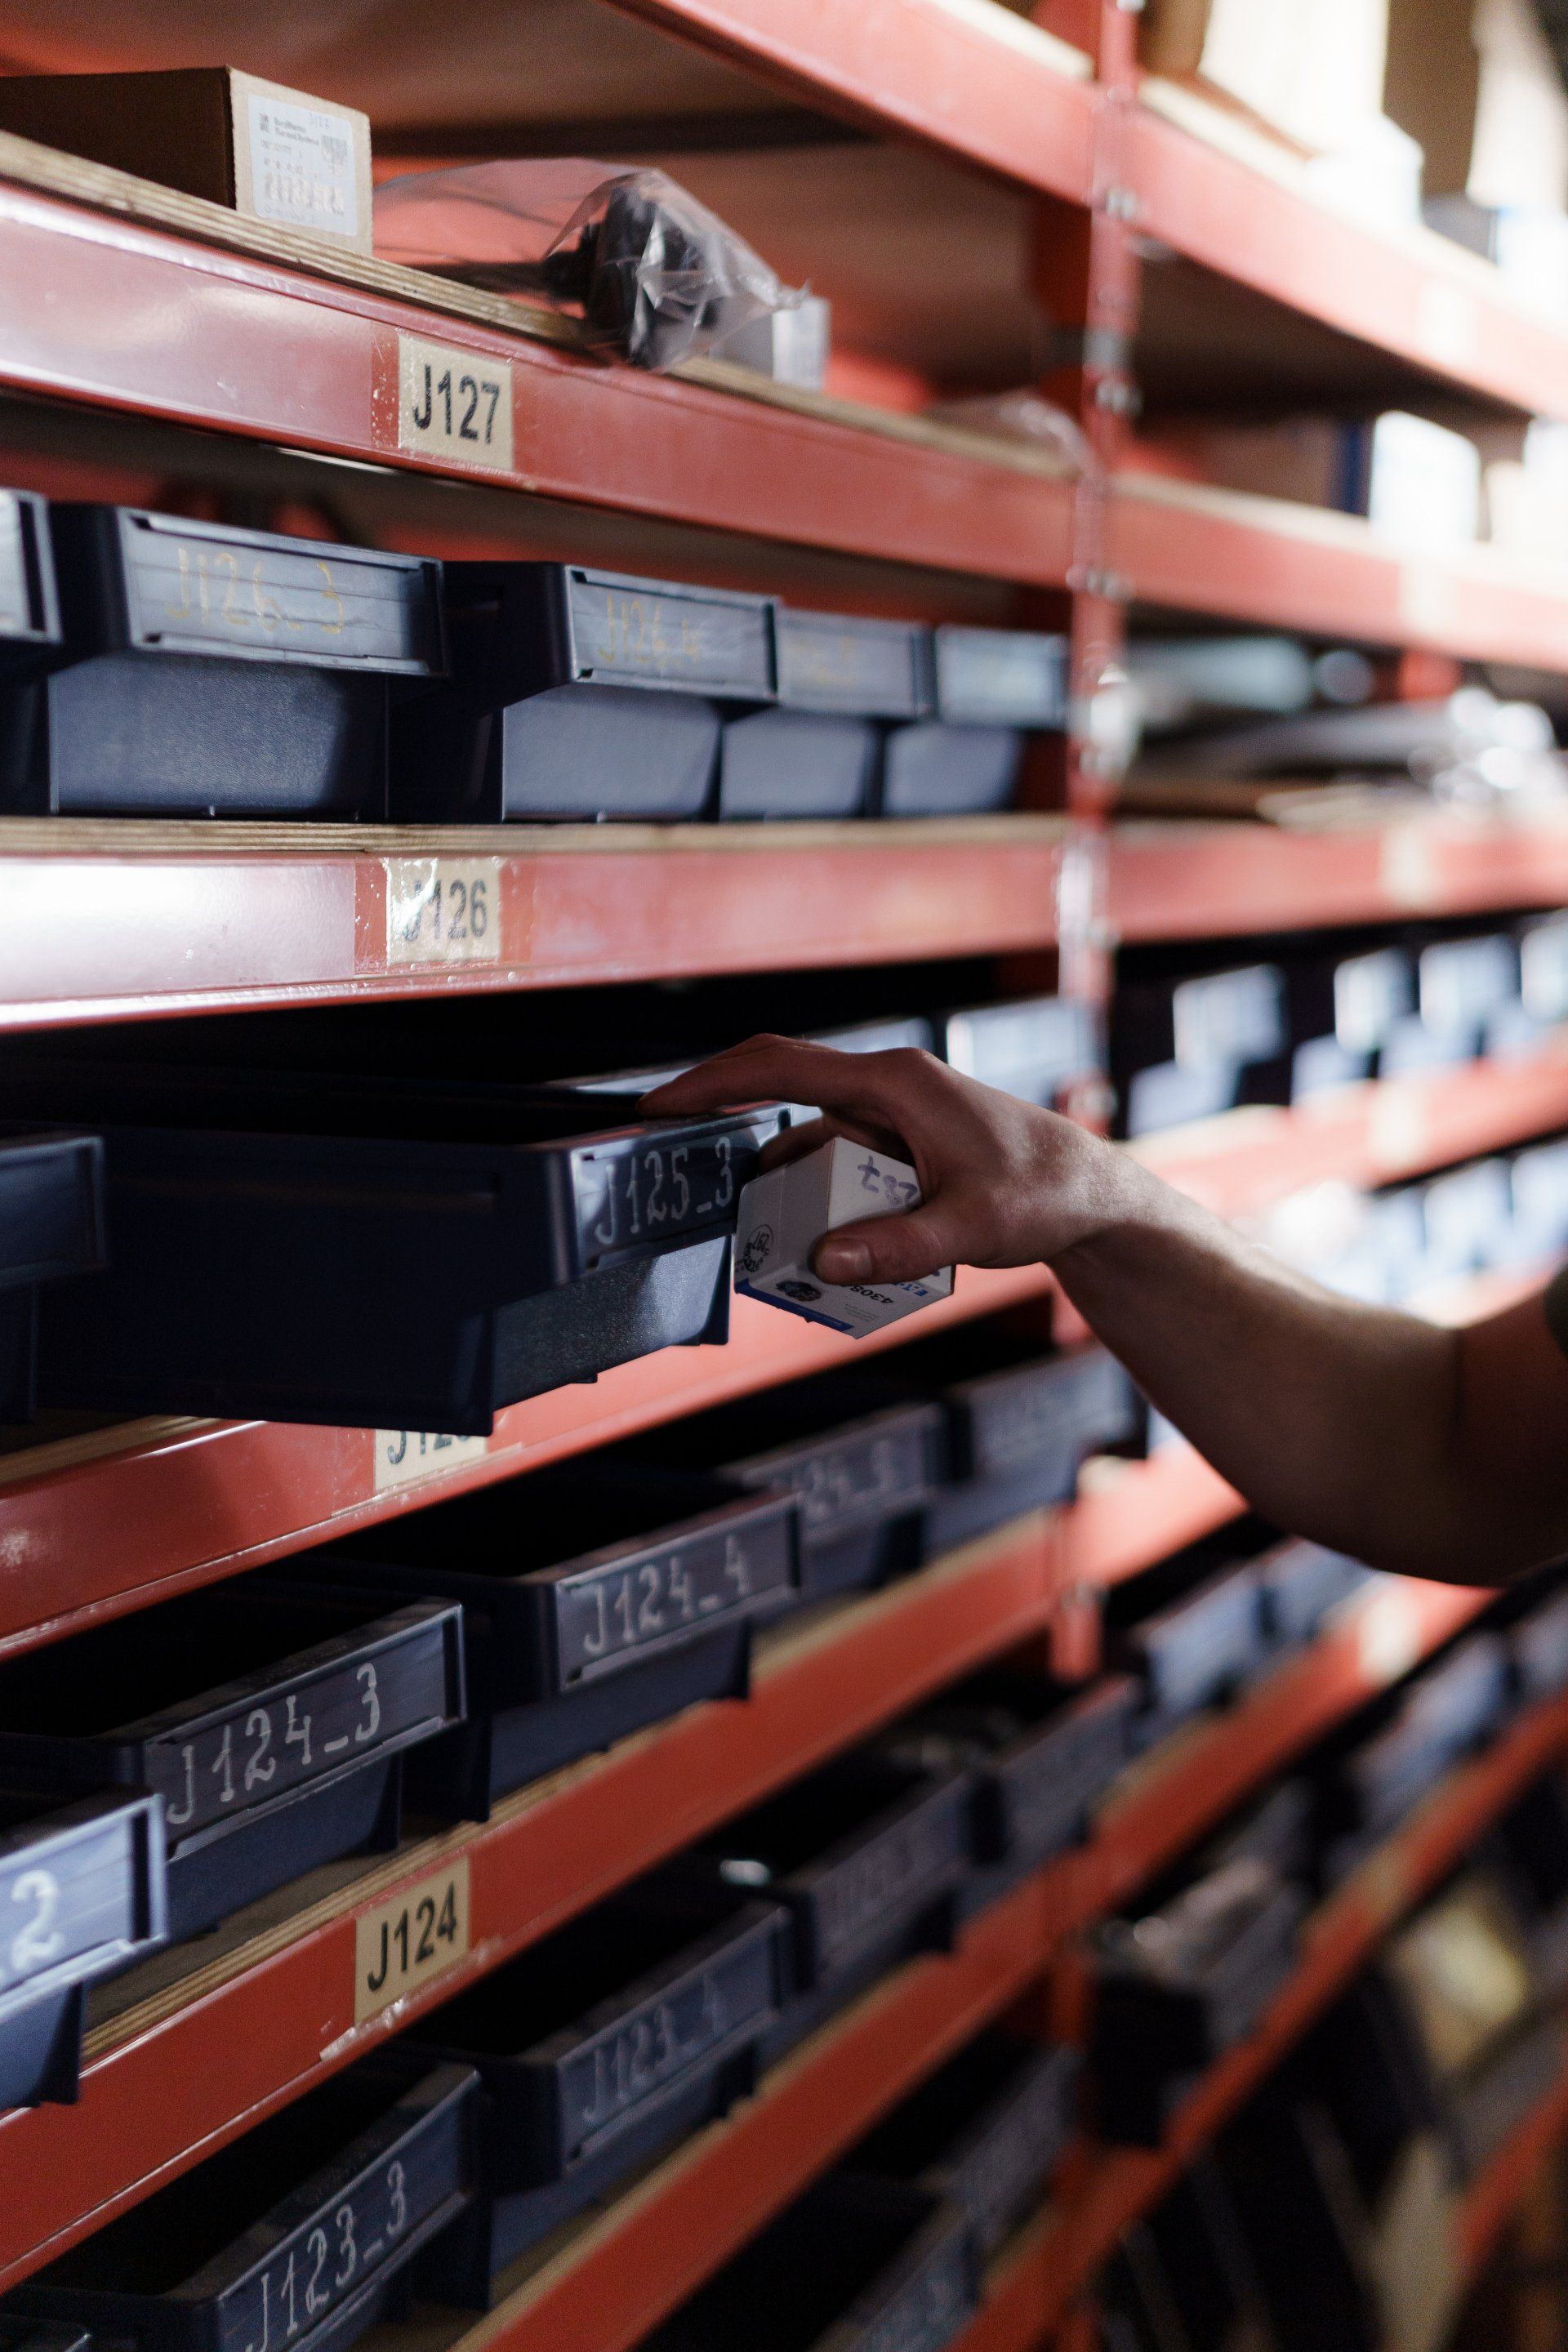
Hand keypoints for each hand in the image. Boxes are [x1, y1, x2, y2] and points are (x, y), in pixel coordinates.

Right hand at [640, 1036, 1111, 1284]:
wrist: (1093, 1195)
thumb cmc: (1044, 1193)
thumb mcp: (973, 1227)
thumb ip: (899, 1246)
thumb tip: (824, 1262)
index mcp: (894, 1083)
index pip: (780, 1066)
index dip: (711, 1083)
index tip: (659, 1107)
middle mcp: (886, 1090)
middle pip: (784, 1098)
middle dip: (734, 1134)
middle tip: (688, 1175)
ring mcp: (892, 1117)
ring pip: (812, 1145)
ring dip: (787, 1190)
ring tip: (772, 1245)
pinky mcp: (901, 1147)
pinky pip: (841, 1169)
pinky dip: (822, 1204)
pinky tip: (825, 1252)